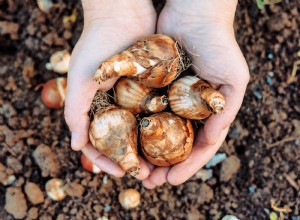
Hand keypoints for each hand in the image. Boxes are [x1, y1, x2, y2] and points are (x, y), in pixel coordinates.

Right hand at [64, 0, 155, 178]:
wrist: (122, 12)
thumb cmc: (97, 44)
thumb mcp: (81, 79)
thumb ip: (75, 112)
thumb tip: (76, 147)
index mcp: (96, 106)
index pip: (99, 143)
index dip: (108, 161)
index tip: (123, 174)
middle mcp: (115, 104)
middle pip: (124, 140)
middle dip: (133, 159)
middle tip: (148, 175)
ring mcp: (134, 96)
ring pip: (142, 129)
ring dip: (150, 148)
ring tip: (163, 163)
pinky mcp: (152, 85)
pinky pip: (157, 110)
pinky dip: (162, 125)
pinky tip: (174, 138)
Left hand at [142, 0, 249, 187]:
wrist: (193, 13)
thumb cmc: (218, 45)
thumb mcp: (233, 80)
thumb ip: (226, 111)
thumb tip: (213, 141)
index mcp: (208, 112)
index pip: (198, 146)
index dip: (187, 165)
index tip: (171, 180)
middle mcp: (189, 108)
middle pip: (175, 144)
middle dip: (163, 165)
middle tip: (149, 181)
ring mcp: (171, 99)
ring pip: (158, 132)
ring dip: (148, 152)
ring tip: (136, 170)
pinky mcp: (154, 87)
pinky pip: (145, 111)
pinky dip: (138, 128)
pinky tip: (129, 142)